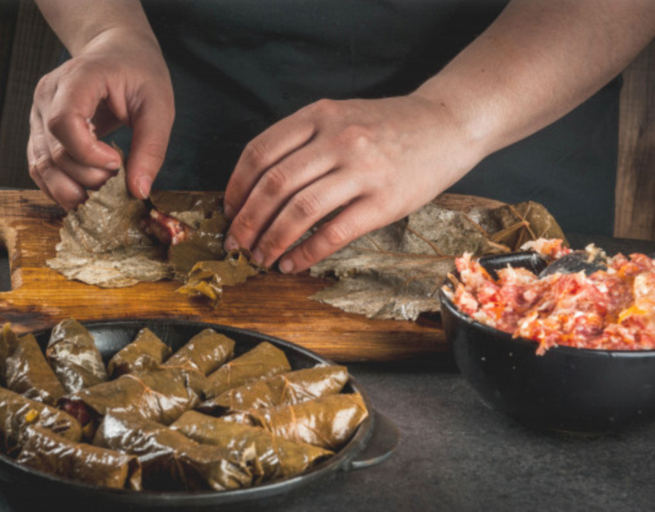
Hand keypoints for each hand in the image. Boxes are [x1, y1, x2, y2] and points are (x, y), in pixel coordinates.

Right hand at [27, 28, 173, 209]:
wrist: (117, 53)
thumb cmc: (139, 75)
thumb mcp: (158, 107)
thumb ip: (151, 148)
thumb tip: (139, 192)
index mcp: (77, 78)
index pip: (63, 122)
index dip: (88, 153)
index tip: (117, 162)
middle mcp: (47, 96)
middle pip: (55, 152)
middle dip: (89, 177)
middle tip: (119, 180)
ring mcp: (38, 115)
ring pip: (42, 166)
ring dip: (72, 191)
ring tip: (104, 193)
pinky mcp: (40, 133)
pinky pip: (39, 168)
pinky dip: (60, 188)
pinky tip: (86, 193)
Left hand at [222, 95, 481, 272]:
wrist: (447, 124)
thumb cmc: (387, 125)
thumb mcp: (340, 115)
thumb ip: (303, 140)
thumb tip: (258, 186)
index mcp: (319, 115)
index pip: (260, 152)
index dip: (236, 186)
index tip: (228, 209)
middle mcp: (337, 139)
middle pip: (274, 185)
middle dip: (247, 220)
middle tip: (236, 243)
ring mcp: (362, 169)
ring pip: (299, 210)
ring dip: (272, 240)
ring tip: (261, 257)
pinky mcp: (384, 201)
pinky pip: (334, 232)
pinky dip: (306, 253)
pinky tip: (293, 264)